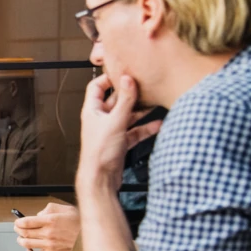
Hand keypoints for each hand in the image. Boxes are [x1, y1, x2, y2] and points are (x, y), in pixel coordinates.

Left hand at [14, 203, 80, 250]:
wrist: (93, 239)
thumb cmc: (81, 224)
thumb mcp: (67, 209)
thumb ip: (50, 209)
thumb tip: (39, 214)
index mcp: (50, 220)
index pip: (26, 222)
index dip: (18, 222)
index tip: (18, 222)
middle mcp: (48, 233)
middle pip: (24, 233)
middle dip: (18, 231)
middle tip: (18, 229)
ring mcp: (50, 245)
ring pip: (27, 244)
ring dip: (21, 241)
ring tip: (21, 239)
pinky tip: (30, 250)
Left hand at [77, 74, 161, 190]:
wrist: (100, 179)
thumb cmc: (99, 152)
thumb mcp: (115, 121)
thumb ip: (124, 100)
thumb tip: (128, 79)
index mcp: (92, 111)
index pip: (96, 87)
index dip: (108, 78)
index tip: (124, 71)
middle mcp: (100, 119)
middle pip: (116, 101)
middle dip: (131, 94)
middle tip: (146, 86)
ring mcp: (110, 131)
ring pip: (127, 116)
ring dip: (141, 111)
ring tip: (156, 104)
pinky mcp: (119, 142)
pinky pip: (134, 131)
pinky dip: (145, 128)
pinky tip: (158, 125)